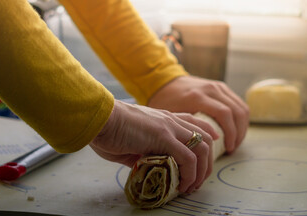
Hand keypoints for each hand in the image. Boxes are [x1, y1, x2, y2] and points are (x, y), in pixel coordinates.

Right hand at [90, 100, 218, 192]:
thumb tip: (151, 168)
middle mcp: (171, 120)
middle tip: (198, 181)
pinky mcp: (163, 136)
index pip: (194, 124)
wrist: (99, 119)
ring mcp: (169, 127)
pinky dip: (190, 174)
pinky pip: (188, 158)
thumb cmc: (110, 130)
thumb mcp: (133, 144)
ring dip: (201, 171)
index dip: (206, 138)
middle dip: (207, 162)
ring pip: (202, 148)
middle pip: (204, 138)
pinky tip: (182, 185)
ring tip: (191, 187)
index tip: (205, 156)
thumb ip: (146, 154)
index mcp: (164, 119)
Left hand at [147, 76, 248, 152]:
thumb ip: (183, 129)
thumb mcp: (170, 116)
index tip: (228, 148)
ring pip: (242, 107)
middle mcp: (211, 89)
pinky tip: (234, 130)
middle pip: (237, 112)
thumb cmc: (164, 101)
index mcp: (197, 97)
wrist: (164, 80)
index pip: (224, 114)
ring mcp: (217, 86)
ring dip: (242, 127)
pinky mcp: (221, 87)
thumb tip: (192, 152)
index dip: (231, 133)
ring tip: (234, 142)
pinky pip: (238, 103)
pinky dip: (240, 118)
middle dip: (239, 133)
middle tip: (232, 148)